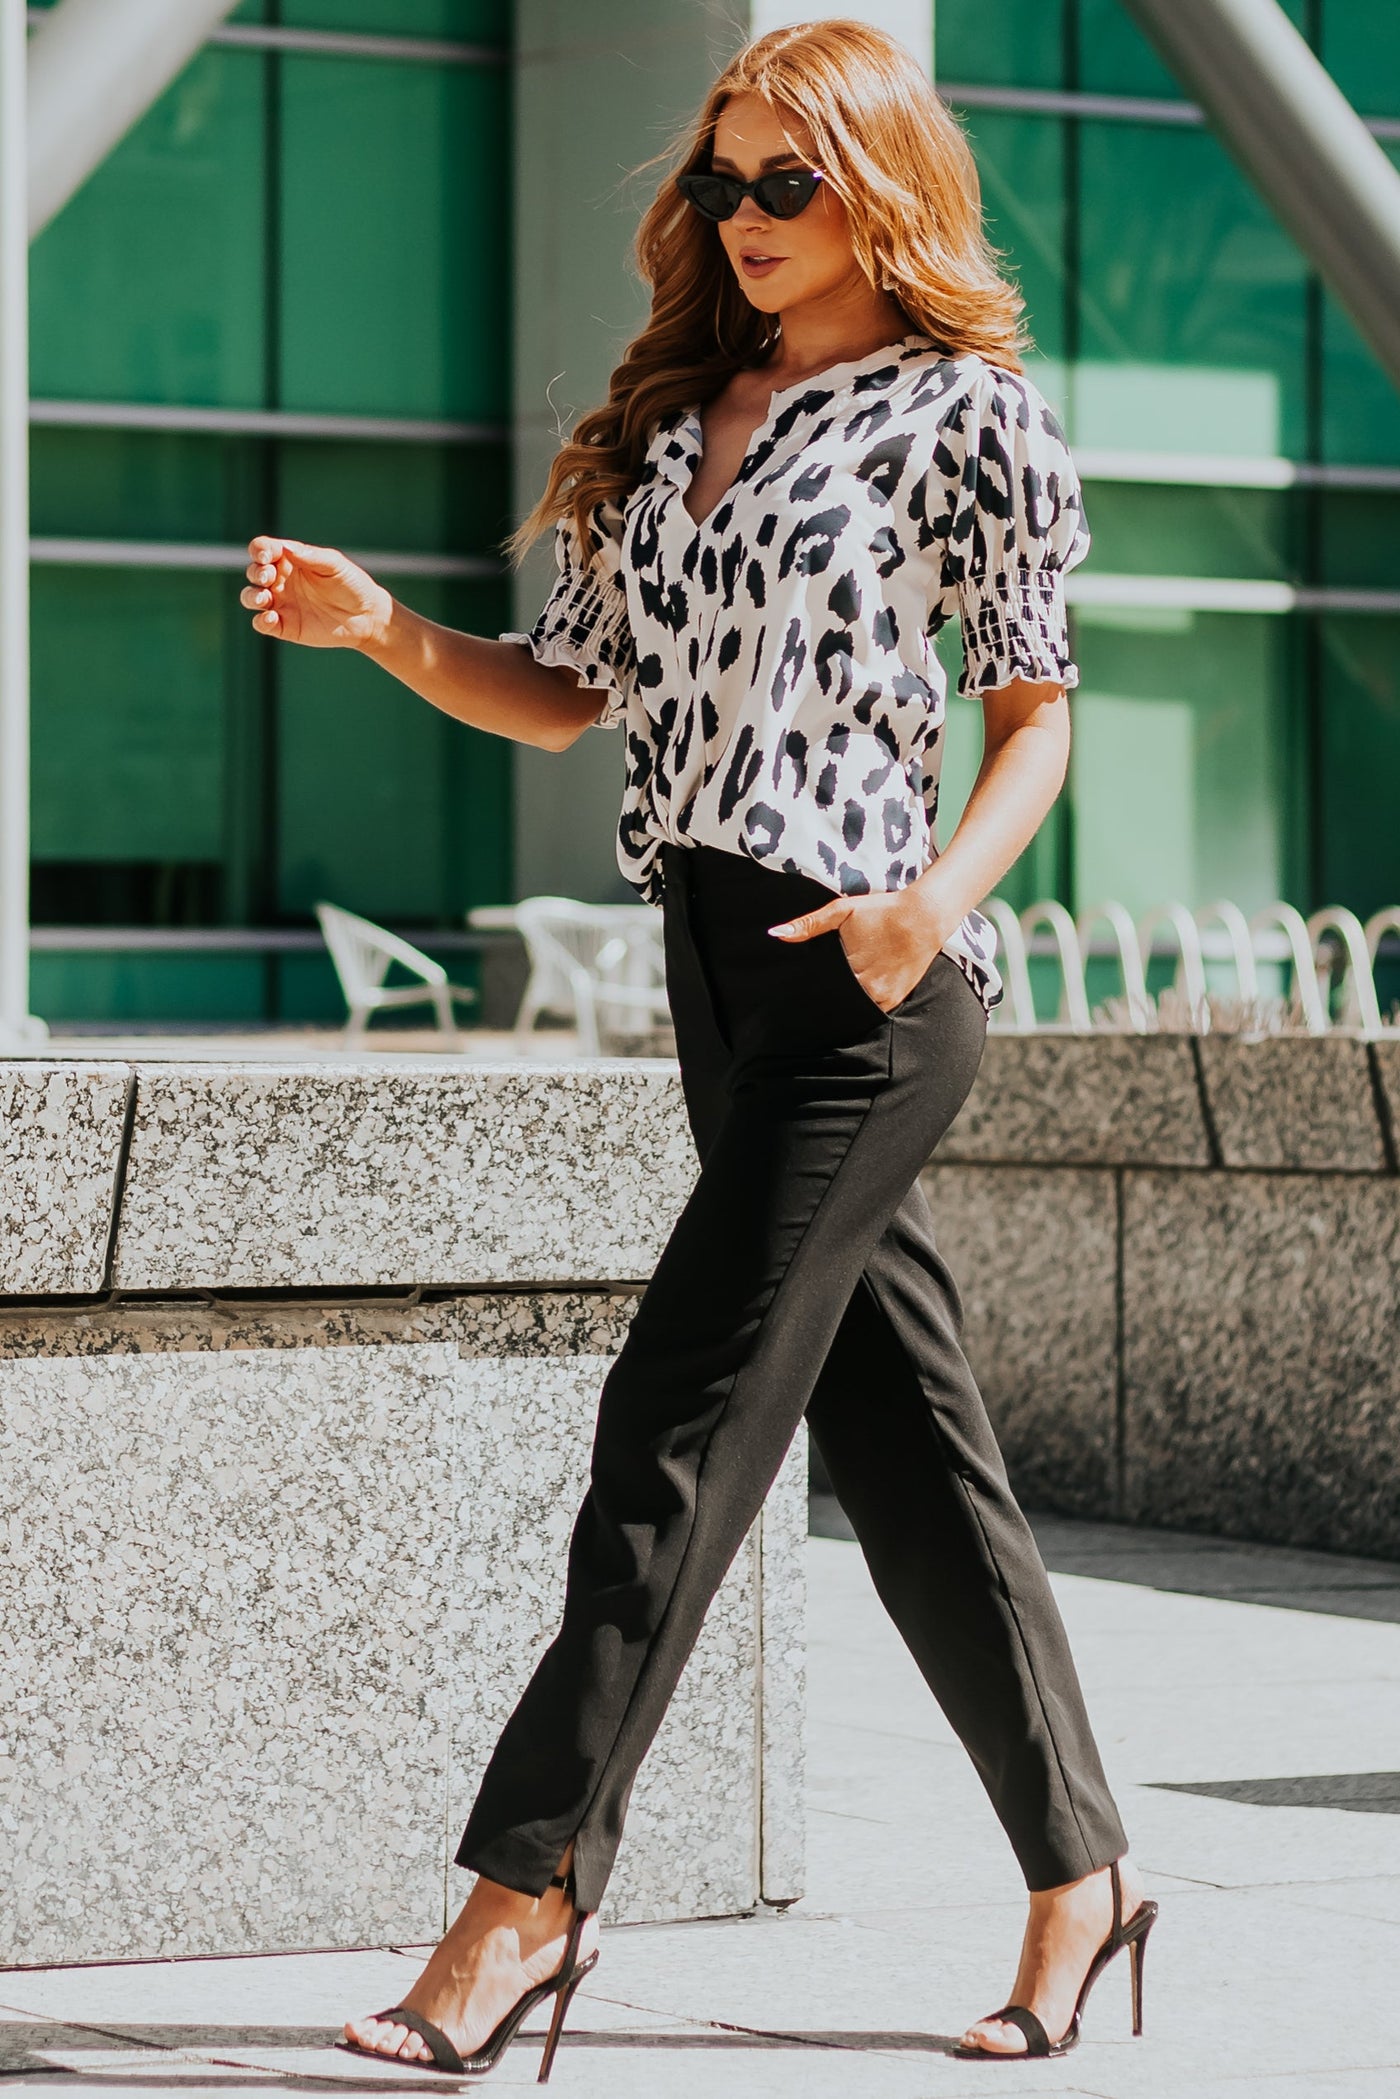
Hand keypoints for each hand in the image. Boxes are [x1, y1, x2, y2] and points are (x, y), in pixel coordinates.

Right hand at [239, 535, 393, 649]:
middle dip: (256, 573)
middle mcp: (281, 580)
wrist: (366, 616)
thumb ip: (310, 556)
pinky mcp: (285, 626)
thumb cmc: (352, 584)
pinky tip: (272, 618)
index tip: (267, 556)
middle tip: (269, 578)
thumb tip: (285, 548)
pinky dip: (261, 621)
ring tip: (264, 598)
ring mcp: (281, 603)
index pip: (263, 549)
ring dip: (251, 596)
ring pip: (250, 597)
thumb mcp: (334, 565)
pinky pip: (262, 624)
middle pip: (253, 572)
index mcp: (290, 560)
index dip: (259, 550)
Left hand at [769, 883, 947, 1013]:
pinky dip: (859, 1007)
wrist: (925, 917)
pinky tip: (852, 997)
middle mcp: (866, 985)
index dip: (808, 987)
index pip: (820, 985)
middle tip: (805, 999)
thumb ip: (810, 924)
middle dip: (822, 996)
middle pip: (834, 999)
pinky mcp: (893, 1000)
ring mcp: (882, 996)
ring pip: (851, 1008)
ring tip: (829, 998)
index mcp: (850, 965)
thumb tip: (776, 933)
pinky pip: (869, 1011)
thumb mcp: (843, 911)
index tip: (795, 990)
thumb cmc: (882, 911)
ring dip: (840, 1004)